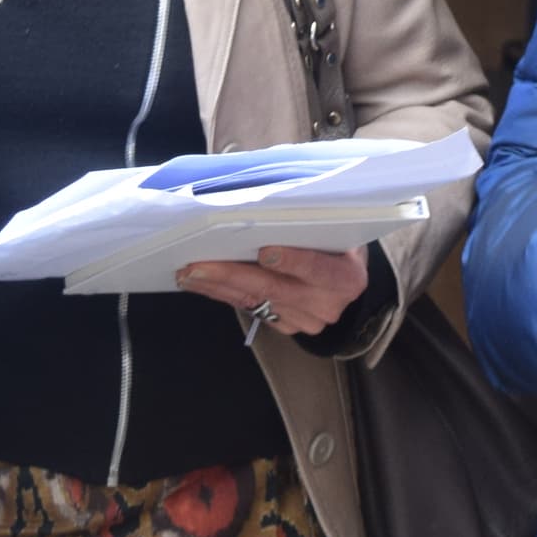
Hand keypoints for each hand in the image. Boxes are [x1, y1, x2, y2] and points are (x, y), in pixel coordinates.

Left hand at [177, 244, 370, 337]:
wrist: (347, 279)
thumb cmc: (336, 241)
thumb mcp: (335, 230)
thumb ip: (309, 225)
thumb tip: (266, 208)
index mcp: (347, 276)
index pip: (318, 269)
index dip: (292, 261)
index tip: (263, 251)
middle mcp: (329, 304)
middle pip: (275, 289)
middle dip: (232, 276)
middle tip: (197, 265)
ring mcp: (308, 321)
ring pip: (256, 302)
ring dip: (218, 287)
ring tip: (188, 273)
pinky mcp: (289, 328)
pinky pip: (251, 310)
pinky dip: (225, 295)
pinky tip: (203, 284)